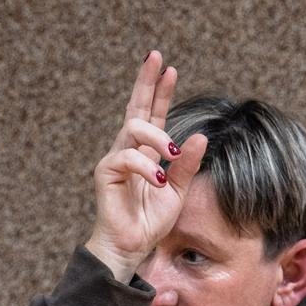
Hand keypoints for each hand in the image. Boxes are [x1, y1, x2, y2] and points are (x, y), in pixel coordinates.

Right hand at [85, 52, 207, 281]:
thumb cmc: (150, 221)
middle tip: (156, 57)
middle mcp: (129, 149)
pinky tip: (159, 179)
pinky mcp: (105, 173)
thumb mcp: (178, 191)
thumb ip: (187, 165)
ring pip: (134, 128)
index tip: (169, 68)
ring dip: (158, 137)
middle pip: (136, 107)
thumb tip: (200, 136)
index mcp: (147, 152)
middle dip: (146, 82)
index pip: (153, 114)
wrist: (131, 247)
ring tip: (173, 155)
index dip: (160, 91)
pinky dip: (147, 166)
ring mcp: (115, 159)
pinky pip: (127, 157)